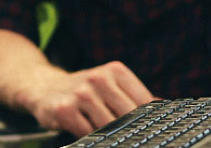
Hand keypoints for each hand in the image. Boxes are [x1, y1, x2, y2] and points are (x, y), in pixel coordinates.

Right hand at [17, 61, 151, 136]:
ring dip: (112, 136)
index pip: (144, 101)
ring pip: (109, 127)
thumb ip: (136, 97)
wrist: (44, 86)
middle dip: (132, 130)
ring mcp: (80, 94)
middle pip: (129, 115)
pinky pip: (88, 133)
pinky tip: (90, 133)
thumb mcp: (110, 84)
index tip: (153, 132)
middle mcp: (98, 78)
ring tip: (112, 136)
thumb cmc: (85, 90)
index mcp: (115, 70)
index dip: (150, 120)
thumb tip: (166, 110)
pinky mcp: (64, 110)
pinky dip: (93, 138)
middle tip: (134, 139)